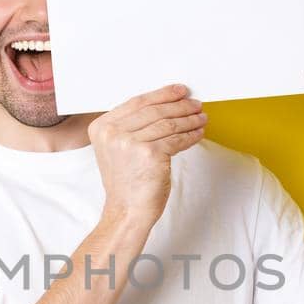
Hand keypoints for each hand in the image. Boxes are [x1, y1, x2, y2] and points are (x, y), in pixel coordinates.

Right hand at [88, 84, 206, 226]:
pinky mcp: (150, 154)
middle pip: (154, 110)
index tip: (179, 91)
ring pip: (167, 124)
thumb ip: (132, 126)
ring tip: (201, 118)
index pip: (137, 102)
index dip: (162, 94)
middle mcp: (113, 133)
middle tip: (195, 104)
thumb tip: (166, 105)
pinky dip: (190, 135)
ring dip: (189, 120)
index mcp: (102, 128)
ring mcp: (130, 143)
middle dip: (179, 106)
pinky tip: (197, 133)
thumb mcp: (118, 149)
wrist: (127, 211)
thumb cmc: (127, 183)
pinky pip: (176, 139)